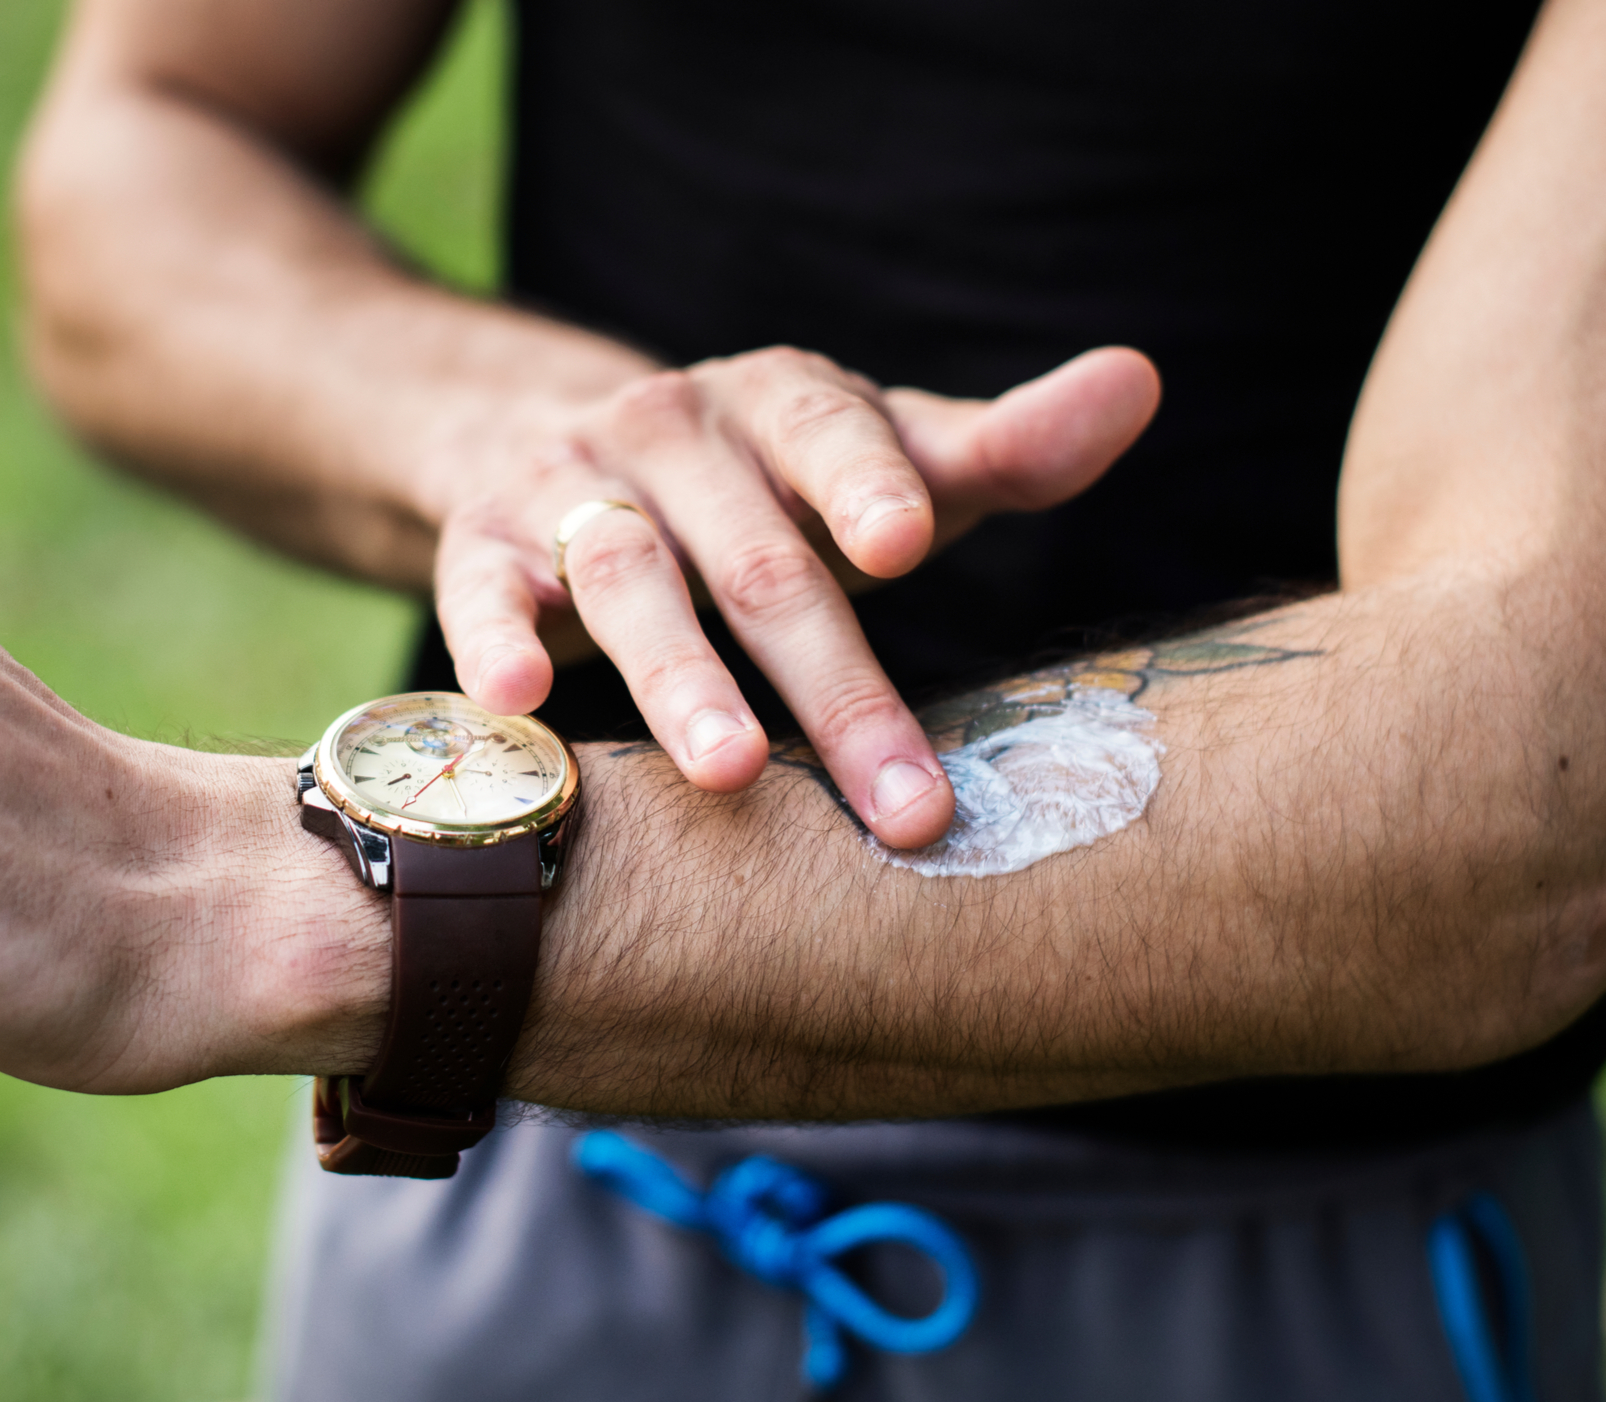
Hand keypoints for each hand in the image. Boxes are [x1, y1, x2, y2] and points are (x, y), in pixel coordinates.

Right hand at [429, 345, 1160, 846]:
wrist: (536, 436)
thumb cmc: (759, 482)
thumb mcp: (874, 456)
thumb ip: (998, 447)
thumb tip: (1139, 382)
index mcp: (780, 400)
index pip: (828, 431)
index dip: (864, 484)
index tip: (905, 546)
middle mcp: (672, 431)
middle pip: (755, 557)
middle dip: (830, 681)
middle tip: (900, 803)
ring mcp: (568, 484)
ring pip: (624, 577)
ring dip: (676, 677)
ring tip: (727, 774)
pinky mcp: (480, 543)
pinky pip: (479, 591)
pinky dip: (492, 640)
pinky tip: (519, 700)